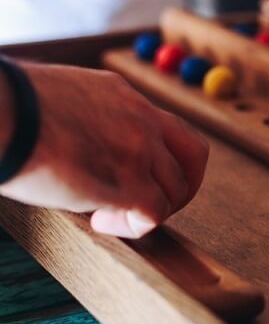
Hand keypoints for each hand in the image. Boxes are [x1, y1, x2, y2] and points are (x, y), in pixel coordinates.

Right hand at [0, 62, 208, 237]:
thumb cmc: (7, 112)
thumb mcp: (58, 99)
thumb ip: (85, 118)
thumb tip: (82, 144)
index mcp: (122, 96)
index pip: (167, 127)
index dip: (162, 157)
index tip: (138, 173)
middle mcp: (141, 119)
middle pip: (194, 156)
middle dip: (182, 185)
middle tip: (153, 204)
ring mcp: (139, 149)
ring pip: (176, 190)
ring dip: (151, 210)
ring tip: (110, 216)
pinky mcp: (129, 182)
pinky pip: (155, 214)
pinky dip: (135, 227)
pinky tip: (102, 223)